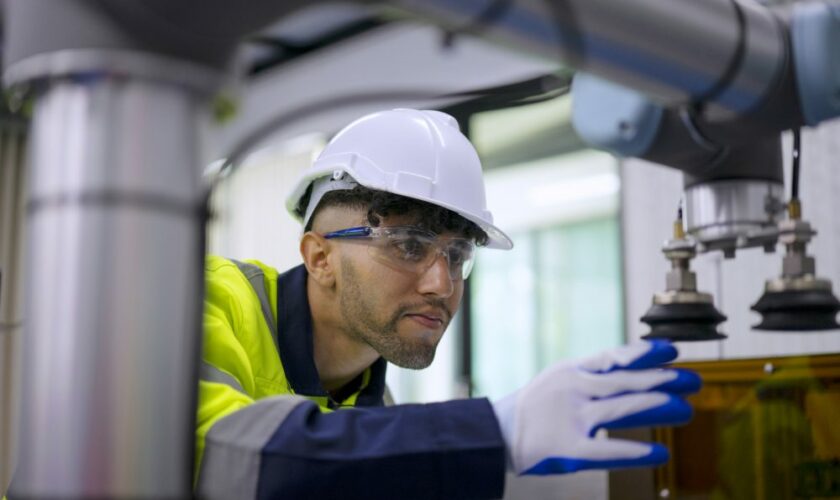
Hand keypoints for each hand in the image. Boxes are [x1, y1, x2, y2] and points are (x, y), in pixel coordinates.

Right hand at [492, 340, 699, 474]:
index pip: (613, 357)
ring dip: (655, 407)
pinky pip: (605, 450)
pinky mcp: (568, 449)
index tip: (673, 350)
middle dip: (662, 380)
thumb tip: (632, 367)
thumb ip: (593, 373)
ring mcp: (570, 418)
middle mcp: (573, 390)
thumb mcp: (560, 378)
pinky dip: (634, 452)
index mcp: (571, 371)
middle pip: (625, 382)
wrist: (497, 433)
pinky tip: (659, 453)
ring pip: (620, 409)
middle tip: (694, 381)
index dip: (644, 353)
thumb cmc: (533, 408)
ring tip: (683, 408)